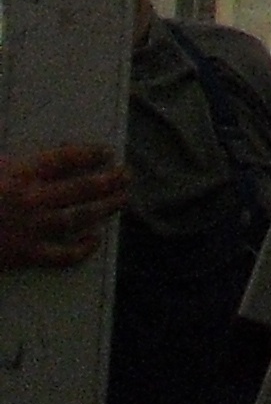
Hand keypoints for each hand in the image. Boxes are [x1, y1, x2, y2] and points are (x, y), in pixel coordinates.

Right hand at [0, 145, 129, 272]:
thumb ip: (11, 161)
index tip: (107, 152)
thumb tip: (29, 147)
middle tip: (126, 176)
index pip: (67, 158)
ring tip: (122, 200)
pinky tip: (94, 240)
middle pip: (81, 187)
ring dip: (104, 208)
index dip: (91, 154)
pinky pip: (60, 254)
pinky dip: (81, 249)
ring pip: (78, 217)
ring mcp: (31, 228)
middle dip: (107, 181)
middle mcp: (33, 197)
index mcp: (22, 171)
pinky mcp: (24, 255)